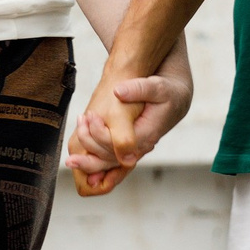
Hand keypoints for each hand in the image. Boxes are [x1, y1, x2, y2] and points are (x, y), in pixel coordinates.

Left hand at [65, 46, 191, 195]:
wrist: (176, 99)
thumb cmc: (167, 92)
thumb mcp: (157, 86)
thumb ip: (139, 88)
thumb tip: (118, 92)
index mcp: (146, 134)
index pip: (119, 144)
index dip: (100, 134)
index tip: (88, 116)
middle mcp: (140, 146)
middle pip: (110, 158)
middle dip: (89, 148)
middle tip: (78, 122)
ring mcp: (134, 149)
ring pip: (109, 163)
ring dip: (88, 158)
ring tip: (74, 141)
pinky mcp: (129, 147)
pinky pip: (110, 160)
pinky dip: (94, 161)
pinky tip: (78, 159)